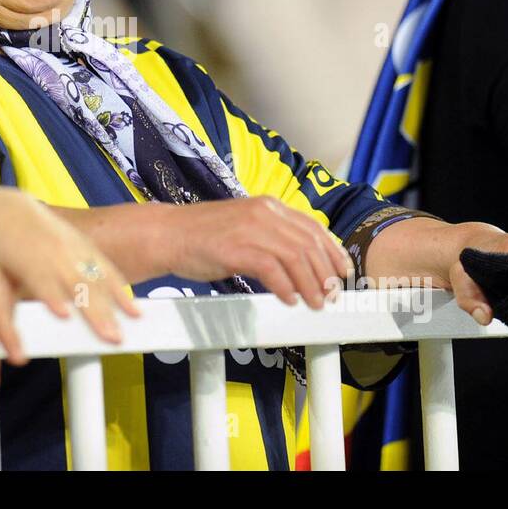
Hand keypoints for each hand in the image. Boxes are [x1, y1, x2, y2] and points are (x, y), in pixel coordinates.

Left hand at [0, 188, 138, 343]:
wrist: (2, 207)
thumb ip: (0, 307)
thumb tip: (3, 340)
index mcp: (28, 258)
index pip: (43, 282)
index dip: (54, 299)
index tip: (66, 317)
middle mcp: (54, 251)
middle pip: (80, 284)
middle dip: (98, 311)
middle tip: (112, 336)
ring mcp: (72, 246)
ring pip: (99, 275)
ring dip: (116, 299)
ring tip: (132, 320)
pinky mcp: (83, 244)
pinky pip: (106, 265)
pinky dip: (120, 285)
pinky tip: (131, 303)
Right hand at [156, 197, 353, 308]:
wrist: (167, 234)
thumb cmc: (203, 236)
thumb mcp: (244, 227)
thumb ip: (272, 237)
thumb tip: (301, 262)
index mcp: (268, 205)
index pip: (313, 227)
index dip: (333, 252)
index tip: (341, 273)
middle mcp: (263, 212)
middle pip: (309, 244)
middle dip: (325, 274)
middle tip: (330, 296)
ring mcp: (249, 228)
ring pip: (296, 258)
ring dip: (310, 285)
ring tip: (314, 303)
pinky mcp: (235, 248)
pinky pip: (272, 269)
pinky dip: (285, 287)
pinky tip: (289, 299)